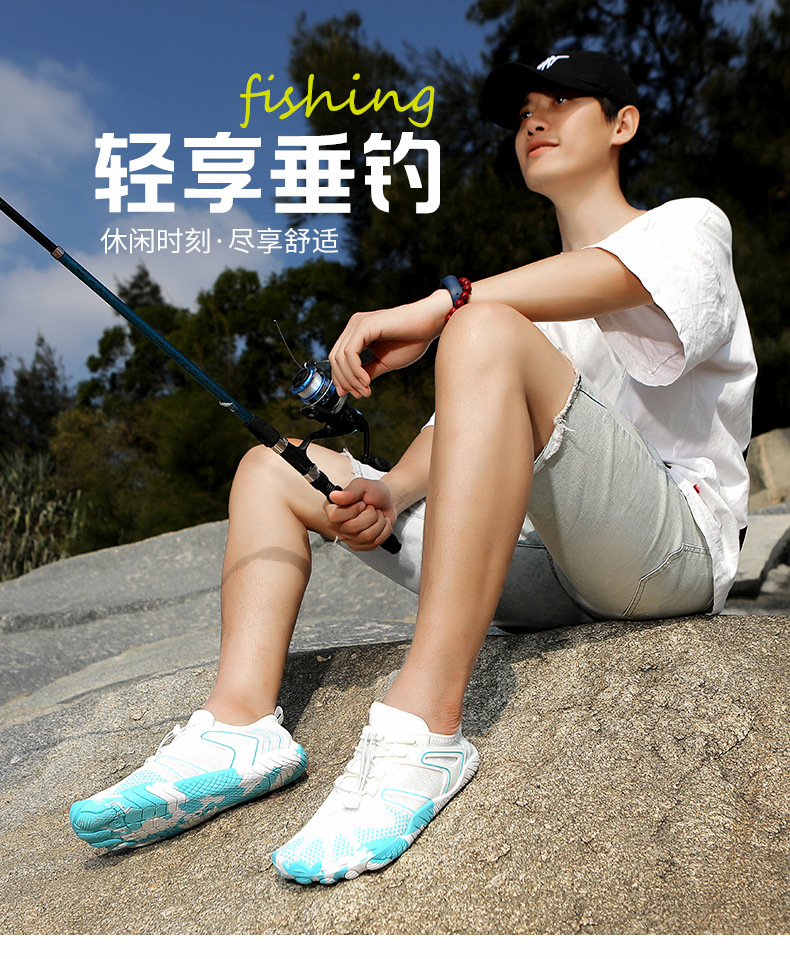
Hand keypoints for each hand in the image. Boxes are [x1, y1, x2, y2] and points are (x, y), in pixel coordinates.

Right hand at [324, 478, 396, 551]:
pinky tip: (381, 523)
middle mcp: (336, 525)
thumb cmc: (373, 493)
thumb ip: (350, 491)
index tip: (362, 503)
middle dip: (370, 515)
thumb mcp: (363, 485)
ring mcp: (348, 538)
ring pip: (366, 536)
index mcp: (332, 508)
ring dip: (379, 522)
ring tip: (377, 515)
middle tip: (371, 508)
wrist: (386, 502)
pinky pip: (375, 542)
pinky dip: (385, 530)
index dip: (353, 510)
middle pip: (352, 528)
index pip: (335, 516)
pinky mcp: (360, 546)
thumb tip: (334, 496)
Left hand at [329, 291, 447, 397]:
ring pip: (340, 357)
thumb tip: (354, 386)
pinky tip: (366, 380)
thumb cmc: (413, 339)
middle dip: (345, 381)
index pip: (338, 358)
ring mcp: (358, 323)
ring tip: (365, 389)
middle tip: (360, 394)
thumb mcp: (385, 362)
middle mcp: (355, 325)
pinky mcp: (365, 325)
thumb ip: (367, 372)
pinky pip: (350, 353)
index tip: (354, 394)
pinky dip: (355, 371)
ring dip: (351, 378)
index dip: (342, 379)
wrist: (431, 323)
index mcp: (358, 332)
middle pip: (335, 358)